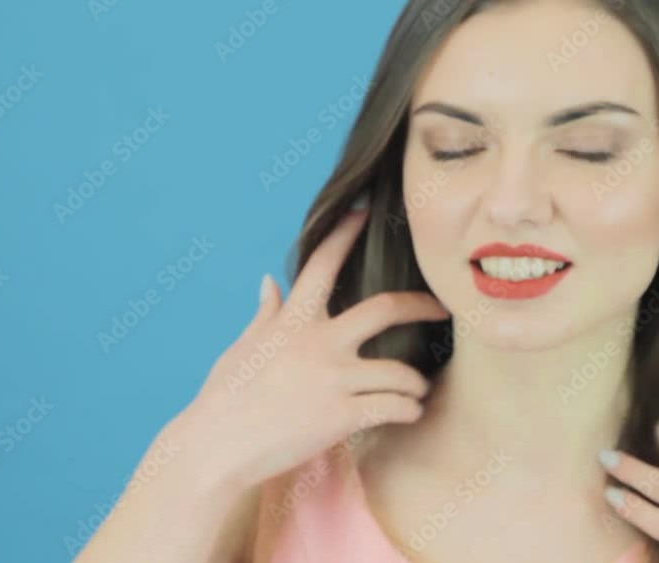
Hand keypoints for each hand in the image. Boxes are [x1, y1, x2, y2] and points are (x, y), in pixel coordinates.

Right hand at [184, 208, 449, 488]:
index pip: (322, 263)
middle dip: (421, 305)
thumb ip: (265, 313)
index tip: (364, 211)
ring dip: (416, 382)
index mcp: (293, 320)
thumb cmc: (225, 398)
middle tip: (441, 308)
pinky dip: (408, 410)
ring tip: (417, 391)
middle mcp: (319, 342)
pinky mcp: (342, 415)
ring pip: (400, 371)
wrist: (217, 446)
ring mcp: (334, 378)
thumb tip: (268, 281)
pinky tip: (409, 413)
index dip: (345, 232)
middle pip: (386, 308)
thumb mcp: (243, 347)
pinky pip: (394, 407)